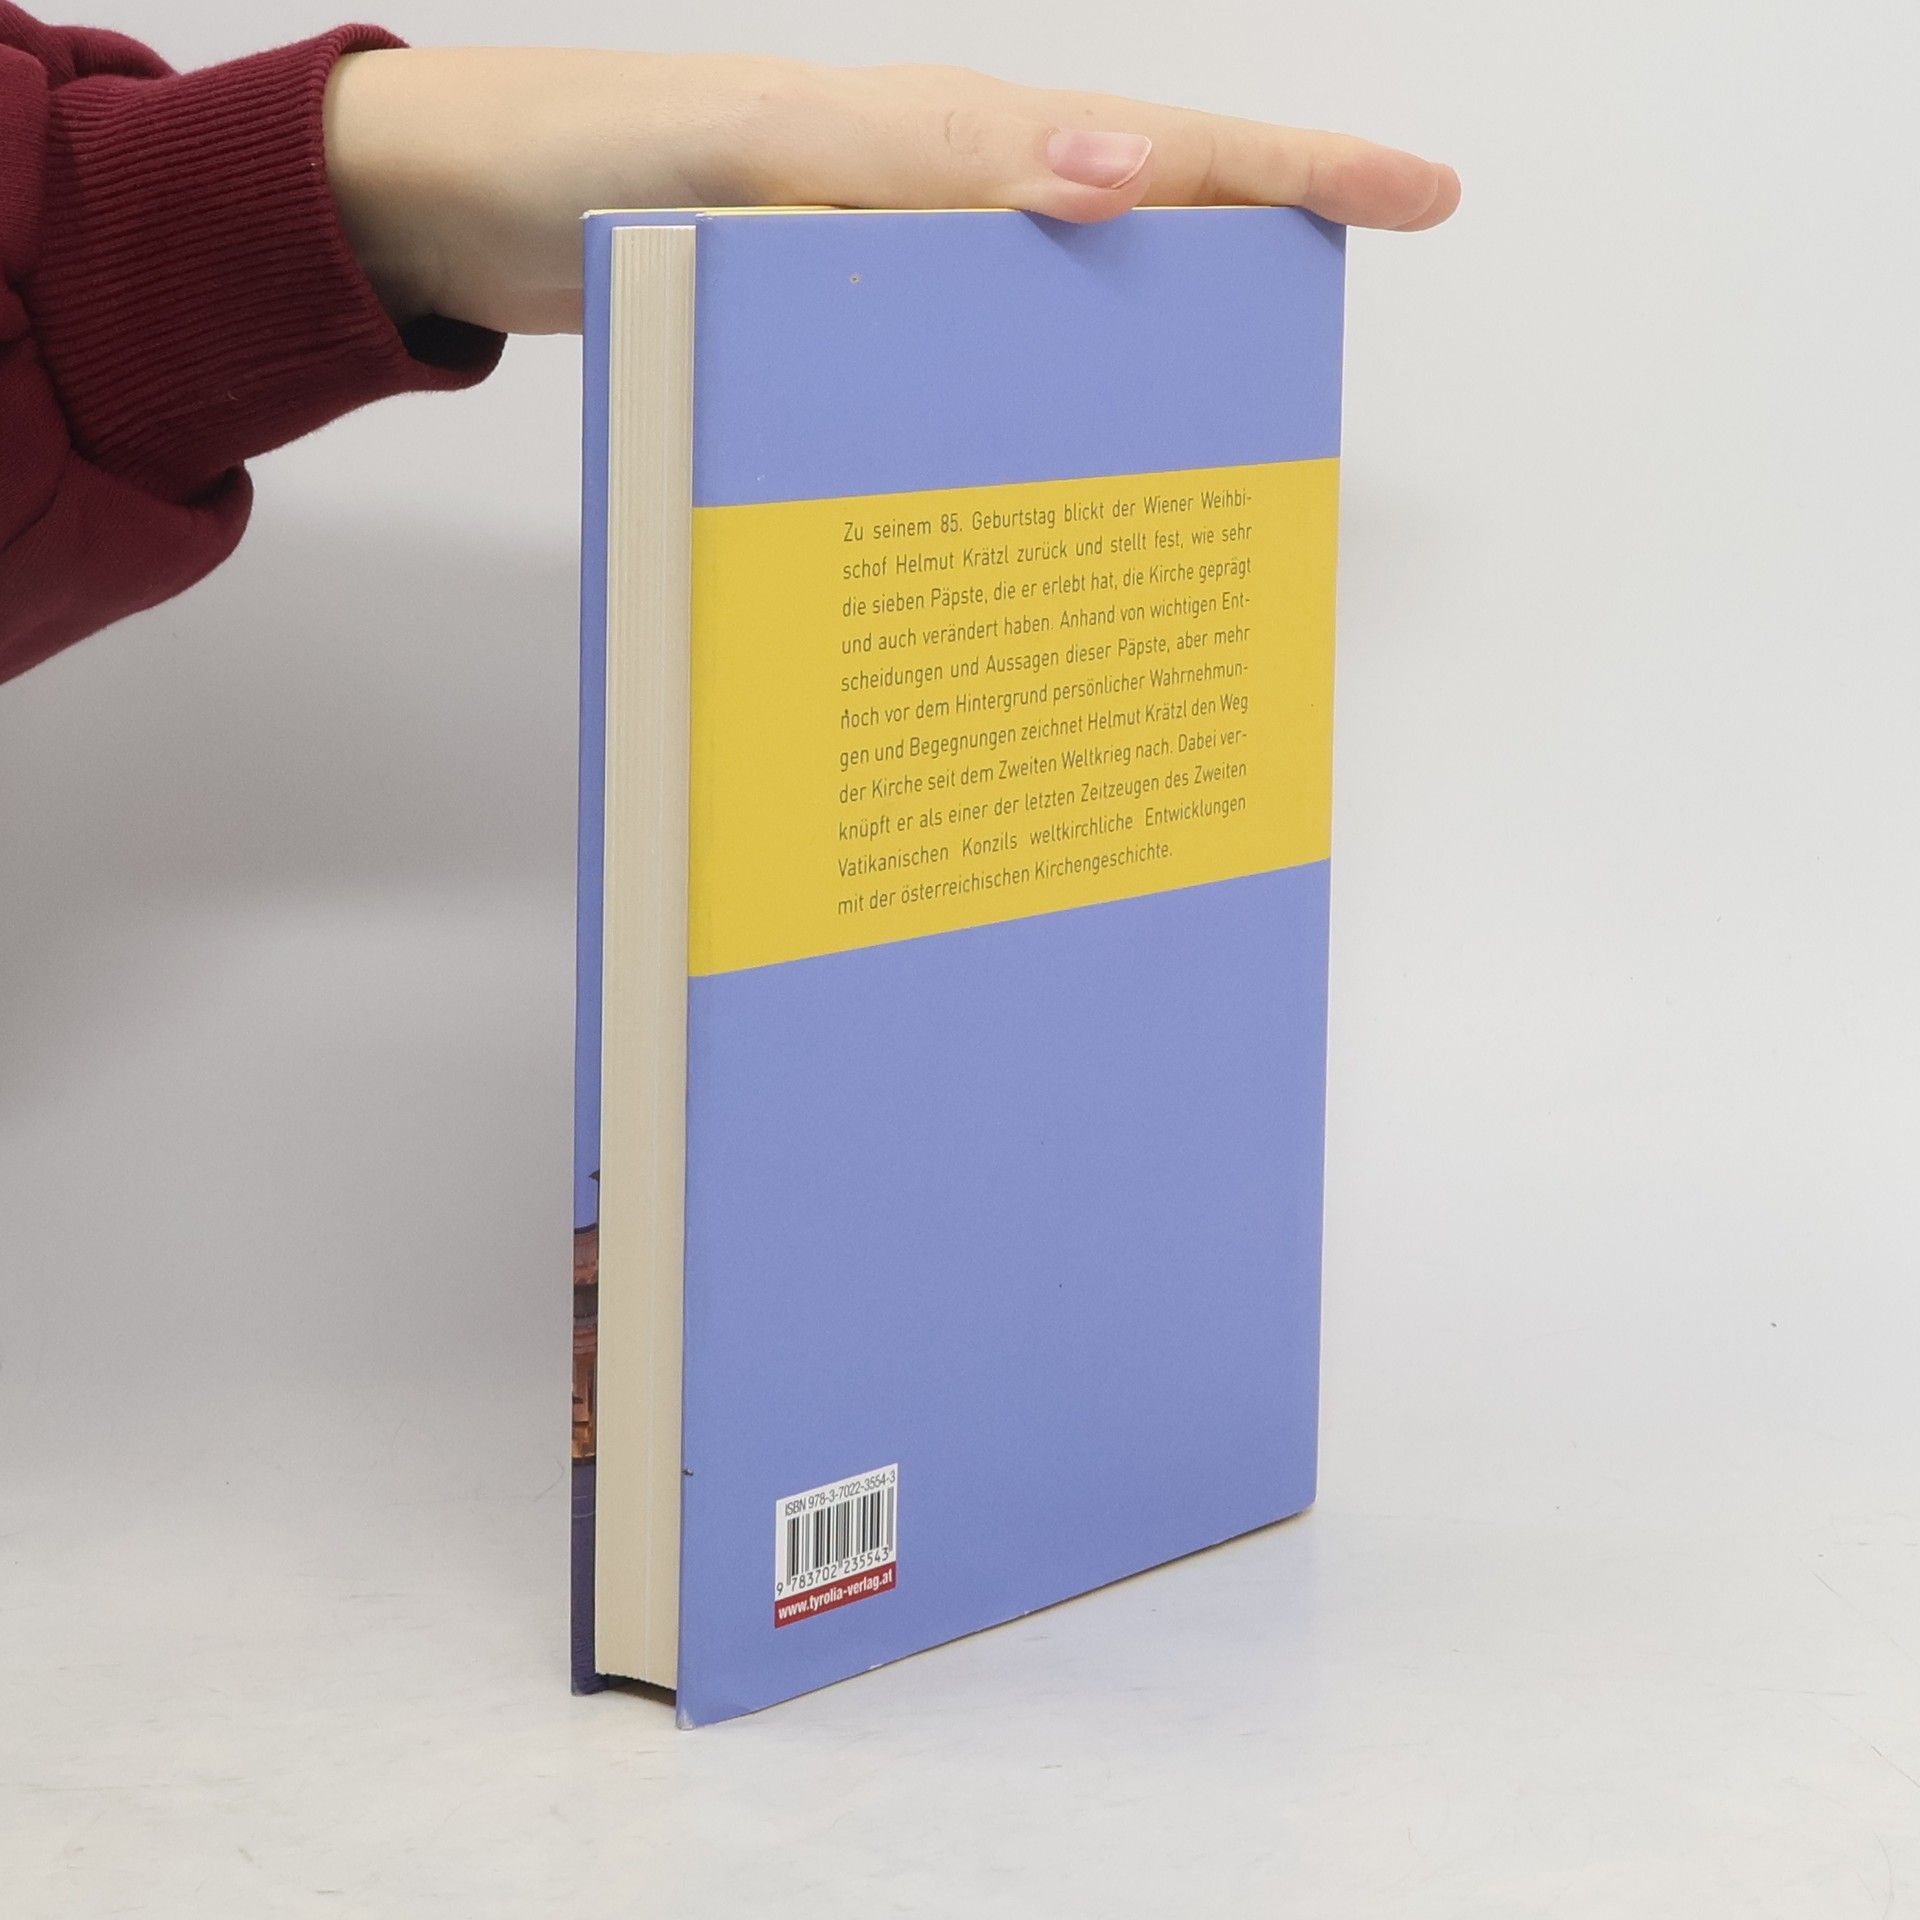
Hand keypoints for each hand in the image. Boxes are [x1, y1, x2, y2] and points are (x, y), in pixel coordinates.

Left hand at [323, 50, 1459, 335]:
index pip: (1157, 147)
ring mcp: (887, 268)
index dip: (1293, 171)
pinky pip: (960, 362)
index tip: (1420, 193)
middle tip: (1332, 344)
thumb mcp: (769, 151)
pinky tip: (1037, 467)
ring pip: (1053, 309)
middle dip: (1247, 272)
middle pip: (1134, 228)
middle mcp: (935, 202)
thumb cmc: (598, 158)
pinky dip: (1016, 407)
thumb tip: (1114, 181)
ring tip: (1215, 438)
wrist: (466, 209)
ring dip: (1136, 361)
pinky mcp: (835, 328)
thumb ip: (929, 164)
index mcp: (944, 143)